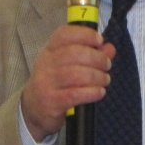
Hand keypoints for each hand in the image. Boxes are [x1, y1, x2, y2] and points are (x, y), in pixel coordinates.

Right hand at [20, 26, 115, 140]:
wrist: (34, 109)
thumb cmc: (55, 83)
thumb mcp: (68, 65)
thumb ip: (91, 55)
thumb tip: (109, 49)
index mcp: (49, 50)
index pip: (64, 34)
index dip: (84, 34)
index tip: (99, 40)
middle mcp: (46, 64)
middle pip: (74, 53)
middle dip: (97, 58)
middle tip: (107, 65)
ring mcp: (46, 82)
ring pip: (76, 74)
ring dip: (97, 76)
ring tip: (105, 79)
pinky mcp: (51, 101)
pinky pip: (75, 94)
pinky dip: (92, 92)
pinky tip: (99, 92)